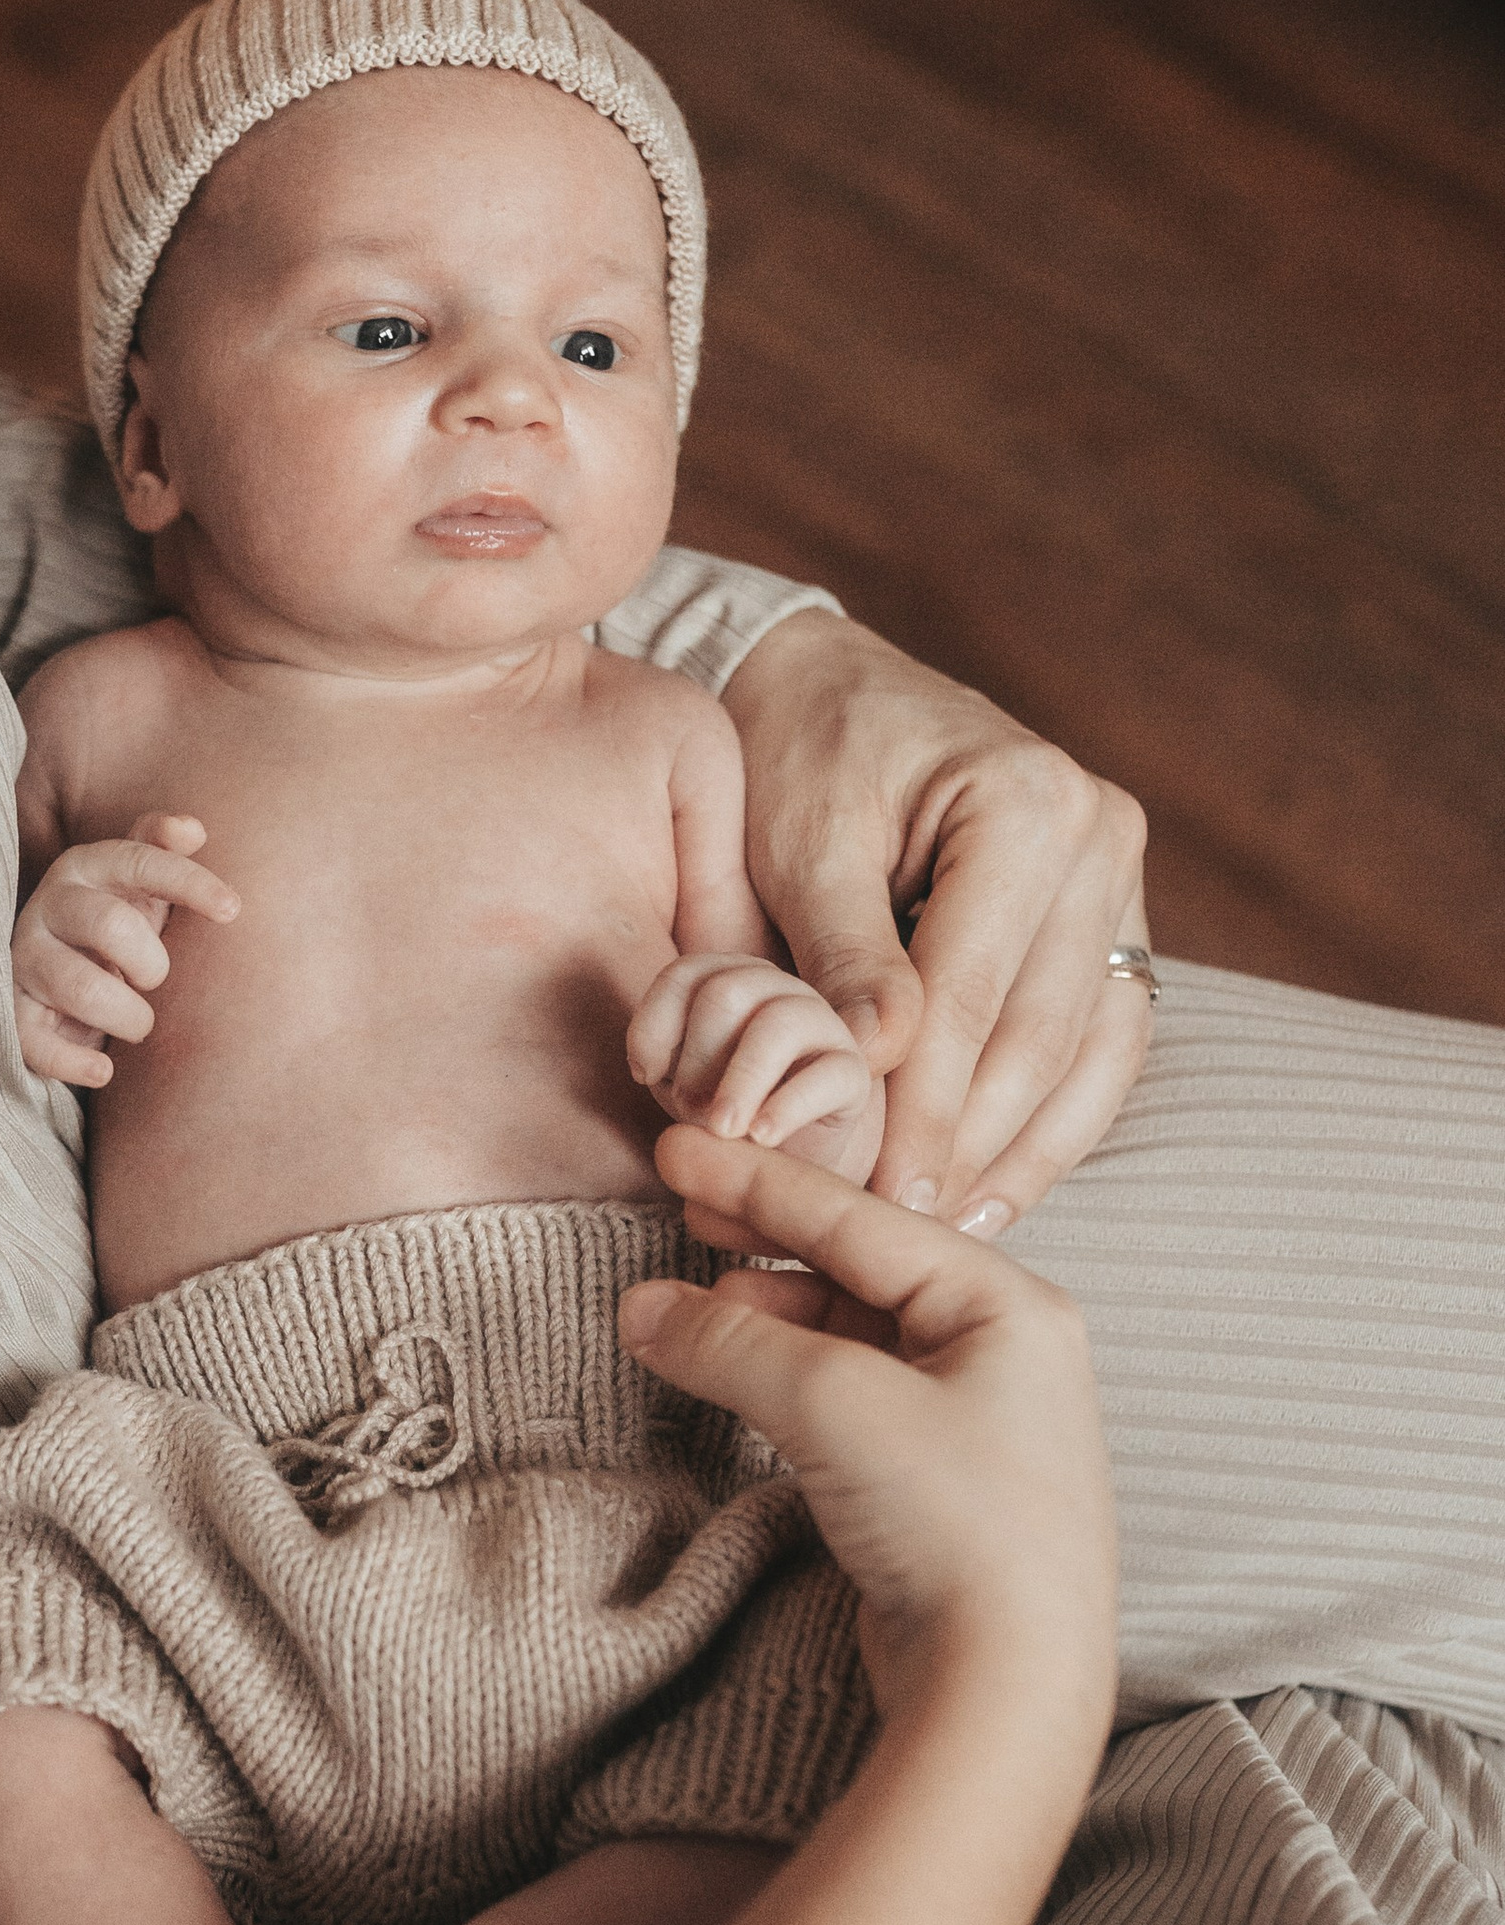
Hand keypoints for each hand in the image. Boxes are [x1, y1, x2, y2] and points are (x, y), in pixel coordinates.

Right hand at [12, 813, 237, 1086]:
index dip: (189, 882)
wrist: (56, 980)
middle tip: (155, 981)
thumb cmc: (115, 928)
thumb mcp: (139, 887)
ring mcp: (24, 960)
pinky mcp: (11, 1012)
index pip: (140, 860)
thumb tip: (191, 829)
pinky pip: (36, 1042)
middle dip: (151, 963)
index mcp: (86, 867)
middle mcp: (48, 906)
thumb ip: (161, 850)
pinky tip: (104, 1071)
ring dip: (127, 1016)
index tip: (232, 910)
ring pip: (80, 987)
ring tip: (138, 1024)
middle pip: (111, 924)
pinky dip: (76, 1063)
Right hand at [618, 1123, 1115, 1716]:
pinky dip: (784, 1375)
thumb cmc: (956, 1526)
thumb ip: (731, 1340)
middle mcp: (1002, 1350)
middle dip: (760, 1245)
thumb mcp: (833, 1405)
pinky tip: (732, 1372)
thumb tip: (644, 1307)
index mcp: (1007, 1306)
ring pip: (848, 1335)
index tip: (678, 1147)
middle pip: (858, 1268)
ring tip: (684, 1313)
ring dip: (762, 1317)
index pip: (861, 1219)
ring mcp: (973, 1419)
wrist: (1008, 1685)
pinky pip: (848, 1396)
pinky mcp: (938, 1482)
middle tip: (677, 1214)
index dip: (759, 1181)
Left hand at [627, 956, 880, 1176]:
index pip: (685, 975)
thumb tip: (655, 1072)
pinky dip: (785, 1107)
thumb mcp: (679, 1087)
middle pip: (727, 993)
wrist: (780, 1169)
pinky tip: (760, 1139)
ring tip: (721, 1129)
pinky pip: (826, 1075)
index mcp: (731, 980)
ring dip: (739, 1080)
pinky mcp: (853, 1073)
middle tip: (687, 1110)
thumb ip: (662, 1066)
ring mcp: (822, 1025)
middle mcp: (778, 990)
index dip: (655, 1025)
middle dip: (697, 1057)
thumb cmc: (723, 1118)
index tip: (645, 1076)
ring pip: (777, 1023)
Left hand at [721, 612, 1150, 1229]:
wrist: (833, 687)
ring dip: (1022, 1151)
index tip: (872, 1198)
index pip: (971, 997)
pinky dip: (1055, 1118)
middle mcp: (1101, 833)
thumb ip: (841, 952)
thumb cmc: (800, 755)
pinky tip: (996, 1183)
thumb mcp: (799, 843)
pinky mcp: (1117, 916)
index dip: (921, 1109)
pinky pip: (1105, 1041)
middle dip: (966, 1145)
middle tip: (902, 1237)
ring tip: (954, 1231)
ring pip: (1089, 1052)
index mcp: (1026, 802)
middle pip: (1039, 1034)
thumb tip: (881, 1060)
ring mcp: (1125, 876)